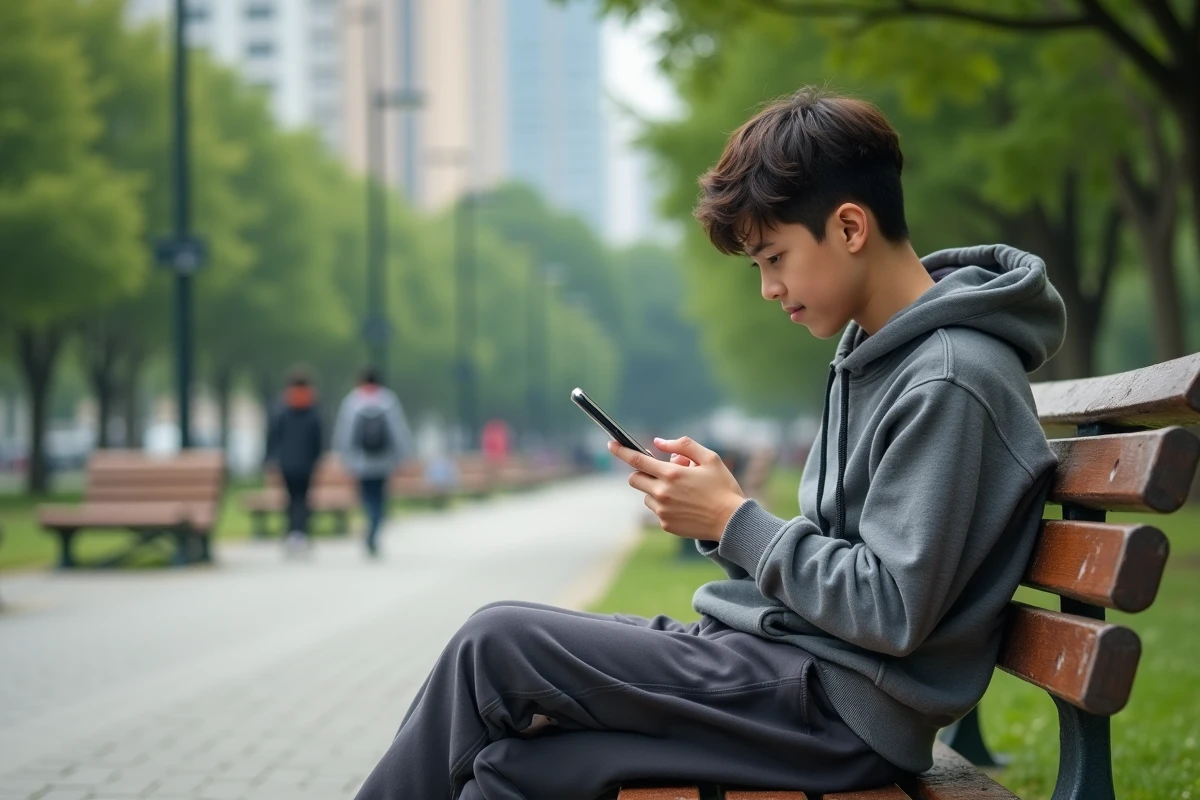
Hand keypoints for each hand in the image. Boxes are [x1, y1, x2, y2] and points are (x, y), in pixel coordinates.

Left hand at [608, 436, 745, 540]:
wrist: (732, 522)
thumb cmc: (723, 487)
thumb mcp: (710, 458)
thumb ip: (683, 446)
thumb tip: (658, 443)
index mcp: (672, 474)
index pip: (637, 460)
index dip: (621, 451)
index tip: (610, 444)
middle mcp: (663, 493)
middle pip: (635, 479)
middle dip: (643, 473)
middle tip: (662, 472)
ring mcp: (662, 511)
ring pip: (646, 496)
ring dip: (655, 490)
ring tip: (681, 492)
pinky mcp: (666, 525)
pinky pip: (656, 511)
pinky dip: (665, 505)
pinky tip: (685, 506)